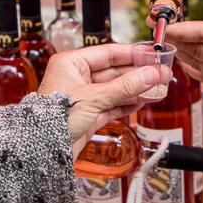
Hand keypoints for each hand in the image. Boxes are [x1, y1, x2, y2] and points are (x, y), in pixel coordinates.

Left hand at [38, 44, 171, 143]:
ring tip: (157, 87)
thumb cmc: (53, 118)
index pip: (107, 53)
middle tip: (160, 73)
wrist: (43, 149)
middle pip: (114, 71)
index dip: (131, 54)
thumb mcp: (94, 98)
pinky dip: (128, 103)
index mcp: (71, 64)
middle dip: (138, 74)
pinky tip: (144, 100)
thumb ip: (125, 86)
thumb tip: (150, 74)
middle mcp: (77, 78)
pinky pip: (113, 105)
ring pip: (116, 89)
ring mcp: (83, 97)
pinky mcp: (89, 115)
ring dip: (136, 89)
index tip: (151, 53)